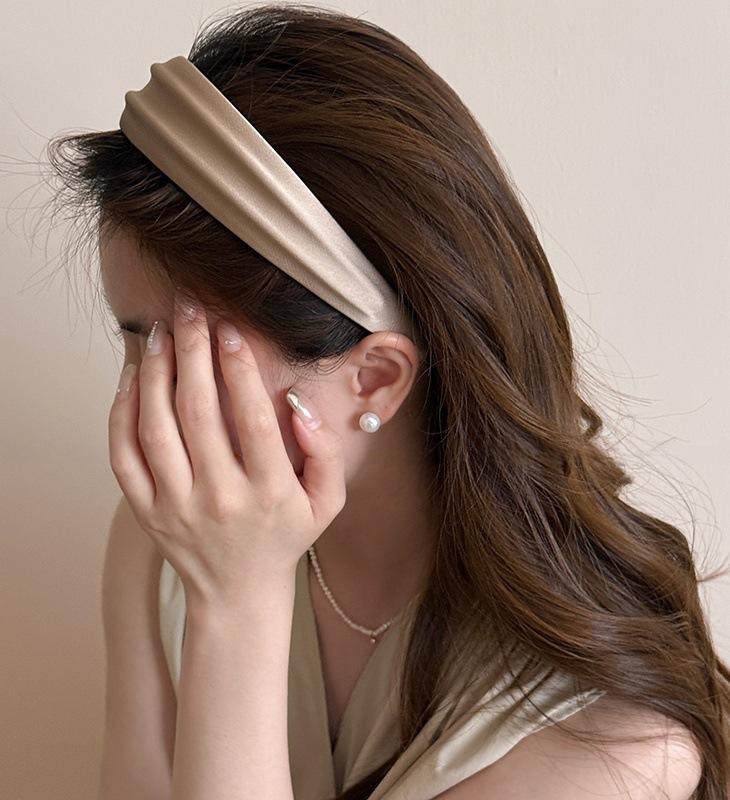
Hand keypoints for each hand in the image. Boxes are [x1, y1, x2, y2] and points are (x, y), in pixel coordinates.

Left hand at [109, 295, 346, 611]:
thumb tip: (298, 405)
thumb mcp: (328, 502)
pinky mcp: (146, 512)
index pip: (252, 418)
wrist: (239, 594)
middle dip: (193, 352)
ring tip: (161, 333)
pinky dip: (122, 413)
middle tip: (190, 311)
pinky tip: (133, 378)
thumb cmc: (286, 537)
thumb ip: (325, 453)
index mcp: (269, 492)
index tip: (231, 329)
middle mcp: (220, 499)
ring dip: (156, 373)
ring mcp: (177, 507)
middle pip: (199, 413)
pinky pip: (124, 456)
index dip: (240, 368)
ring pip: (156, 428)